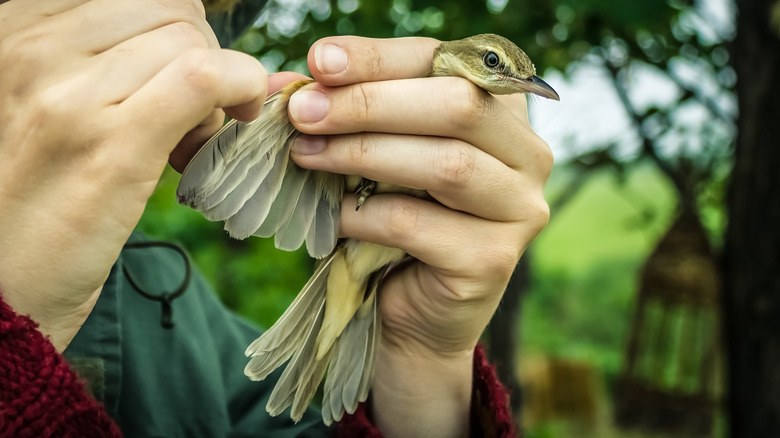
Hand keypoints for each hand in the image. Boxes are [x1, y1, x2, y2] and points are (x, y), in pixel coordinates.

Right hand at [0, 0, 266, 350]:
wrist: (5, 282)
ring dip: (216, 86)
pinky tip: (232, 120)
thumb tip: (208, 38)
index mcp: (21, 31)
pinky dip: (238, 89)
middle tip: (188, 114)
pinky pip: (205, 76)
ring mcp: (71, 96)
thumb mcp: (59, 102)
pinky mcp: (113, 143)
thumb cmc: (40, 191)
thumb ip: (117, 58)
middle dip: (200, 58)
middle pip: (173, 13)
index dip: (176, 32)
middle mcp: (35, 50)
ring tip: (186, 135)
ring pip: (192, 42)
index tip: (174, 77)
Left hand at [288, 37, 551, 436]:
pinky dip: (364, 215)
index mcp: (503, 110)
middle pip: (458, 106)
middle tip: (303, 111)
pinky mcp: (495, 260)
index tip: (318, 60)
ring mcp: (520, 209)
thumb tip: (283, 83)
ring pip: (446, 164)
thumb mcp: (373, 152)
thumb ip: (344, 114)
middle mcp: (528, 154)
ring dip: (364, 153)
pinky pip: (419, 225)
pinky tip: (333, 215)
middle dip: (371, 103)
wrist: (411, 309)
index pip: (447, 63)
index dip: (381, 58)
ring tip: (306, 154)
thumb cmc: (393, 219)